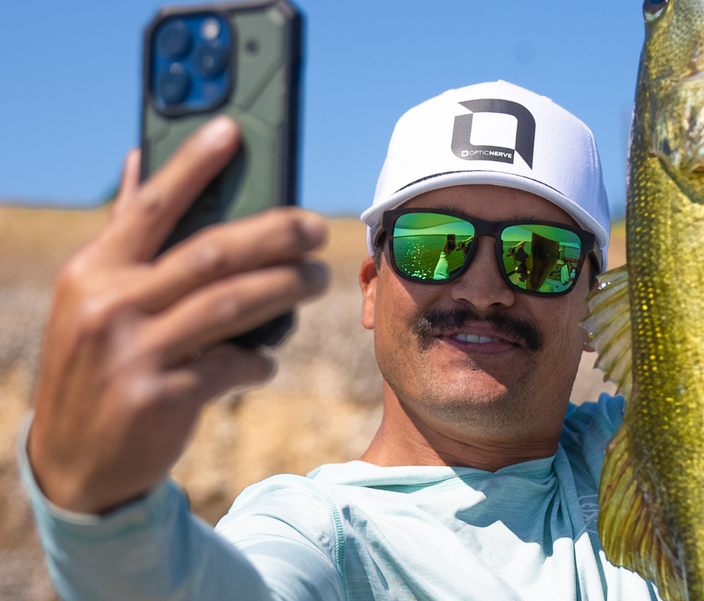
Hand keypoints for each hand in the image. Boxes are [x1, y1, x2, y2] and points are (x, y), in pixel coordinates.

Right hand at [27, 116, 328, 513]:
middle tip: (316, 229)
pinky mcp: (162, 398)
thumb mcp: (90, 299)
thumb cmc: (97, 364)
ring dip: (286, 288)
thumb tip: (136, 162)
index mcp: (92, 271)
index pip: (150, 206)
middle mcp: (108, 305)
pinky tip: (267, 358)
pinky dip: (259, 359)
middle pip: (212, 252)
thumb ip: (123, 235)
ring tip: (315, 280)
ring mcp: (134, 353)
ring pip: (233, 304)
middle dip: (275, 235)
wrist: (73, 462)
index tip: (233, 131)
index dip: (193, 166)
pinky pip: (232, 365)